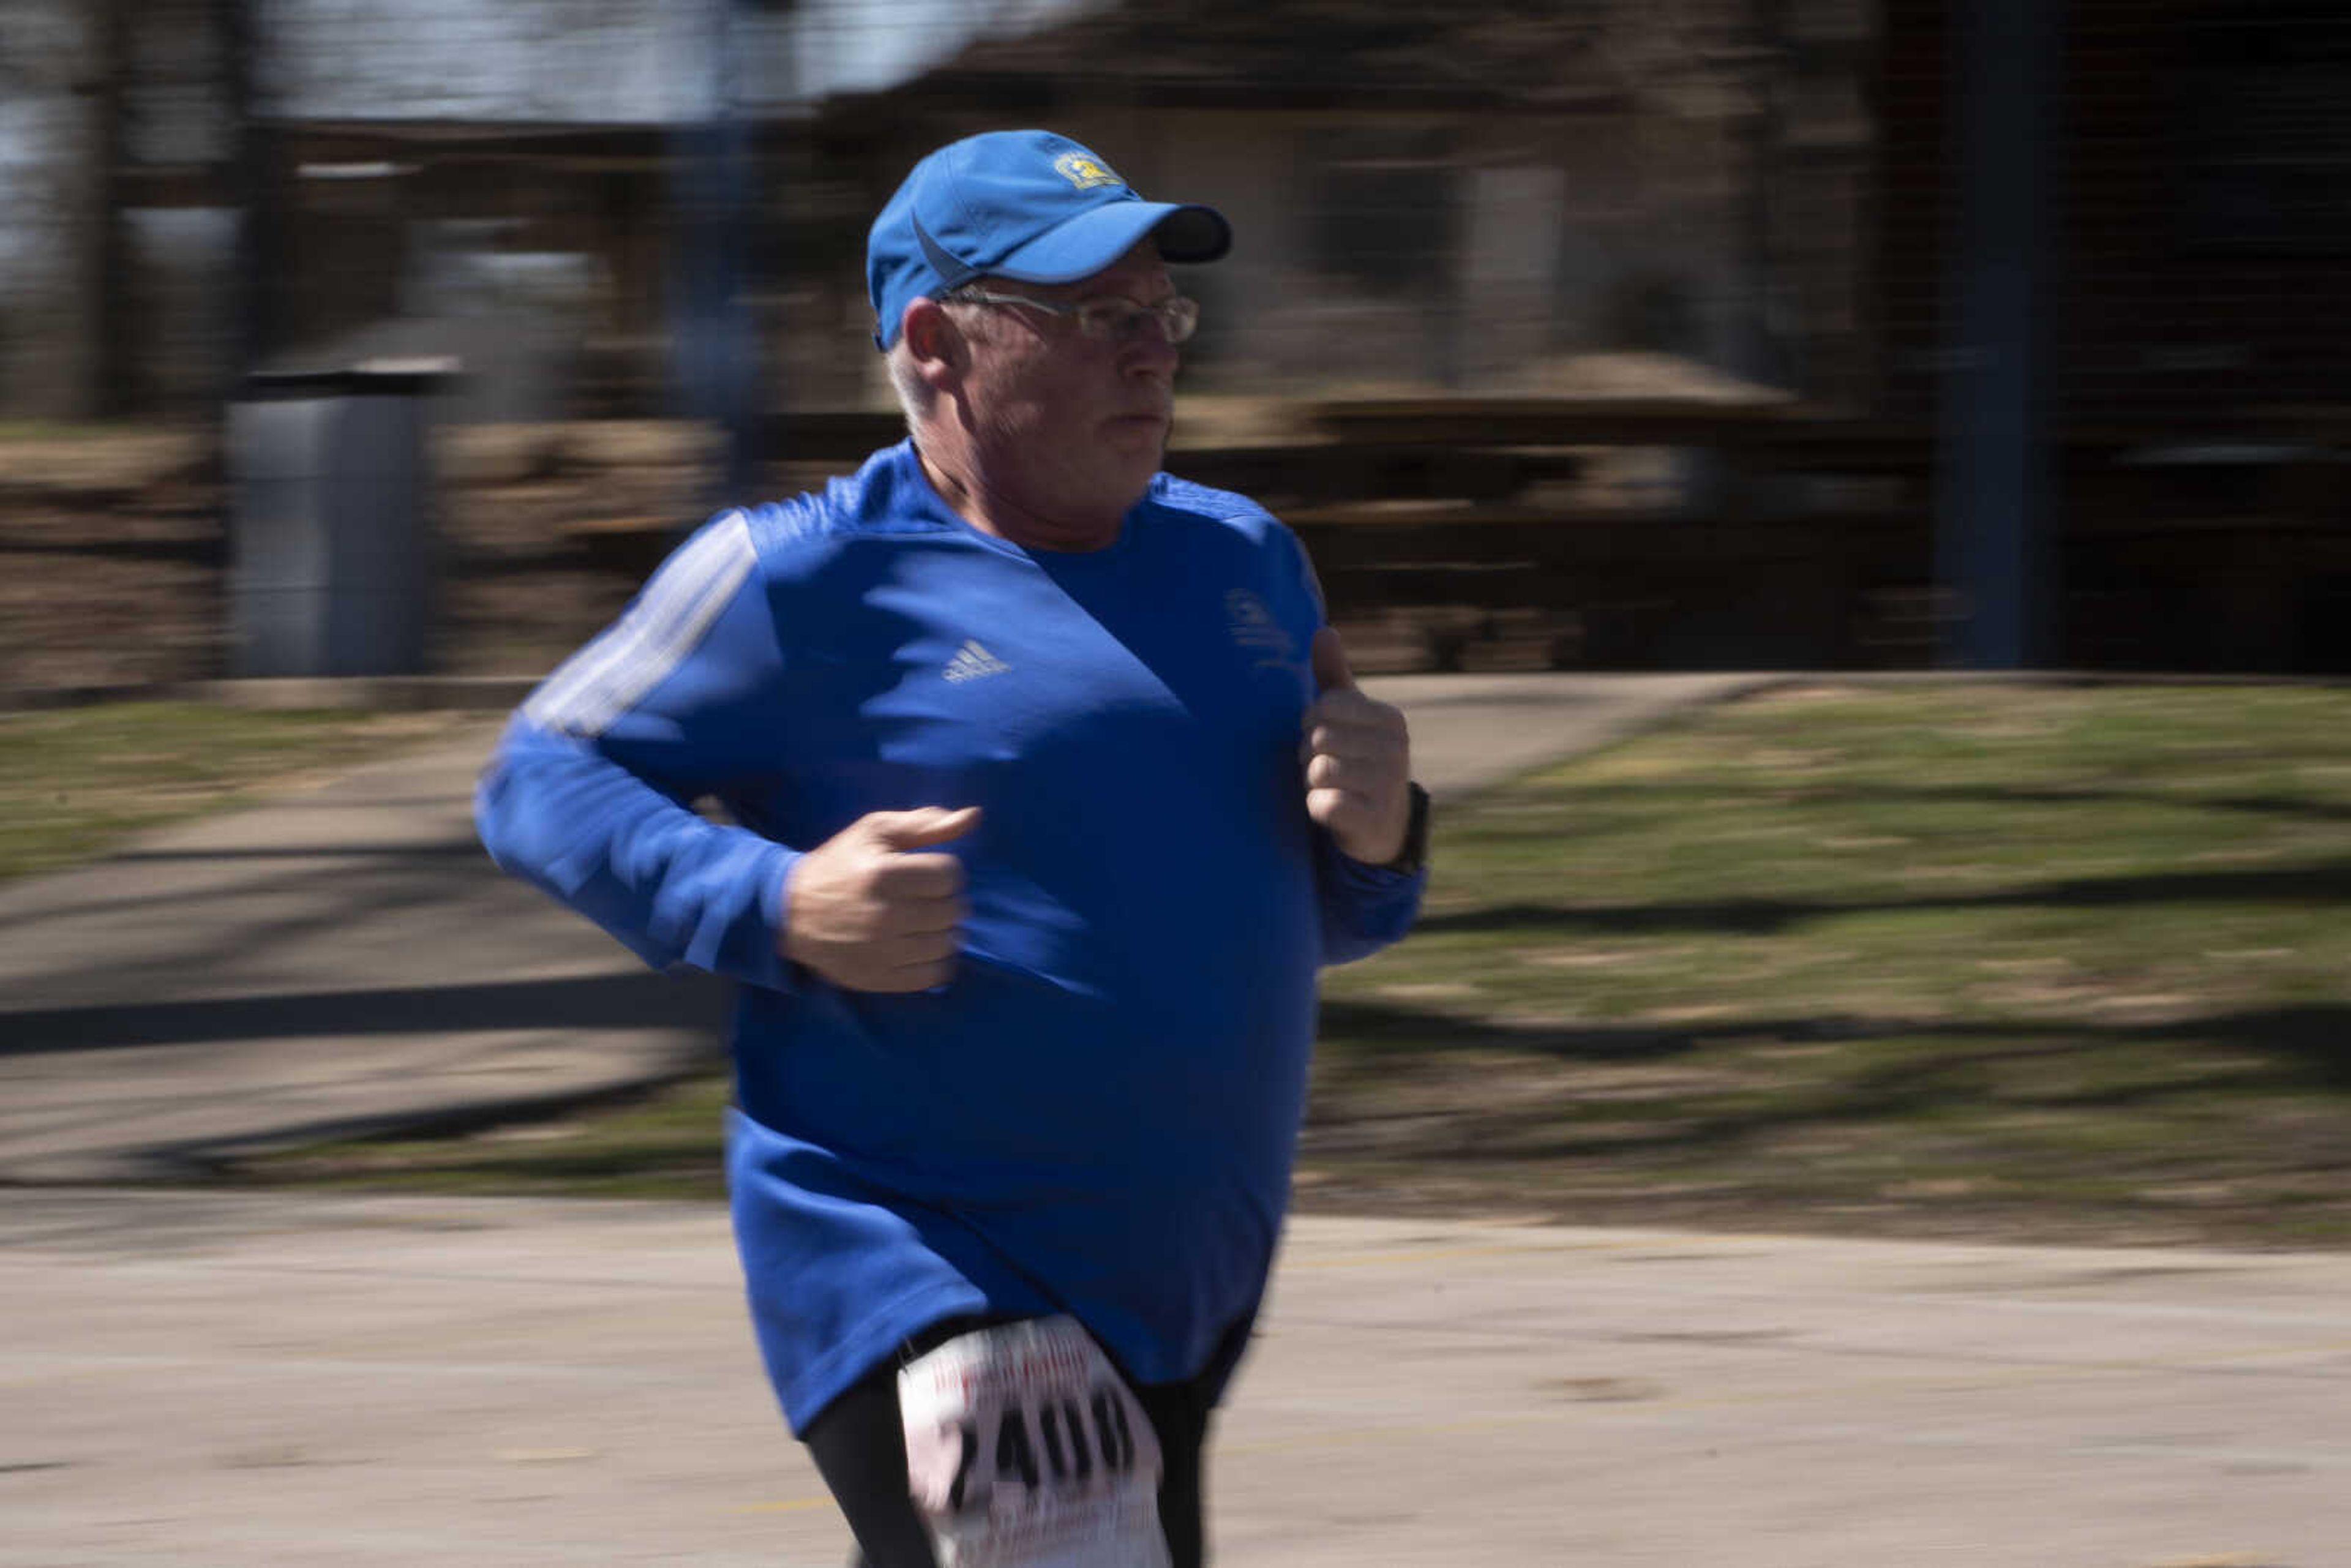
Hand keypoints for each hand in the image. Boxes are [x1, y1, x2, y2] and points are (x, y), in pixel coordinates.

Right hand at [782, 806, 978, 991]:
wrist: (791, 912)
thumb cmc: (839, 865)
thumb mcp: (875, 831)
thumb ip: (926, 824)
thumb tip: (974, 816)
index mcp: (883, 874)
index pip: (950, 875)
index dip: (945, 871)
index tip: (927, 873)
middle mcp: (885, 916)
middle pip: (953, 910)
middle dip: (947, 900)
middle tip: (926, 897)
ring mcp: (883, 953)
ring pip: (948, 943)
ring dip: (945, 930)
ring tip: (924, 921)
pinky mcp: (880, 979)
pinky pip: (934, 975)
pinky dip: (937, 960)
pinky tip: (921, 945)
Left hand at [1303, 628, 1411, 864]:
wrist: (1382, 825)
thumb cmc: (1358, 760)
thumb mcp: (1350, 718)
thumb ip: (1333, 676)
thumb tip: (1323, 630)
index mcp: (1390, 719)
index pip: (1325, 706)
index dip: (1310, 724)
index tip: (1323, 738)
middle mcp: (1396, 749)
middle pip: (1318, 738)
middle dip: (1308, 755)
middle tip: (1323, 767)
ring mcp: (1388, 785)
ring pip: (1319, 770)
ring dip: (1312, 782)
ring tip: (1328, 787)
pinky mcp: (1373, 820)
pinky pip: (1324, 804)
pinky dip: (1316, 808)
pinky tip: (1331, 809)